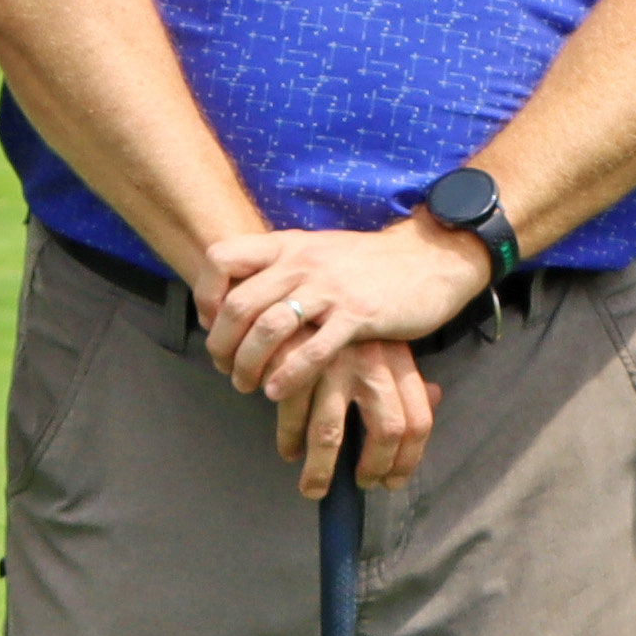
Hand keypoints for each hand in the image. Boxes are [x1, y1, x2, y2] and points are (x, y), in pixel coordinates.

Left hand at [200, 215, 491, 425]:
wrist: (429, 257)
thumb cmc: (369, 263)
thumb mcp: (317, 251)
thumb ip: (282, 268)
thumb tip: (242, 298)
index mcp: (287, 245)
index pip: (222, 258)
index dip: (206, 293)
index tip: (210, 322)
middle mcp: (302, 262)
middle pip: (239, 305)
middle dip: (222, 344)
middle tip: (224, 368)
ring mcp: (330, 288)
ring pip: (269, 329)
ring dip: (249, 364)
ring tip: (247, 385)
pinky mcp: (358, 316)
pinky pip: (312, 350)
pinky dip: (288, 374)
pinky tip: (277, 390)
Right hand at [278, 332, 436, 499]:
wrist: (306, 272)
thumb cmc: (346, 316)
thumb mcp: (384, 336)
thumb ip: (407, 371)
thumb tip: (434, 399)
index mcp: (399, 359)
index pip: (418, 420)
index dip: (407, 460)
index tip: (390, 481)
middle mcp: (373, 362)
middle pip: (387, 431)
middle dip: (373, 468)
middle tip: (360, 485)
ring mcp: (334, 362)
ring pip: (331, 434)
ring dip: (321, 470)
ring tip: (313, 488)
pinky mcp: (296, 361)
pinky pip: (293, 415)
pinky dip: (289, 440)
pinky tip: (289, 450)